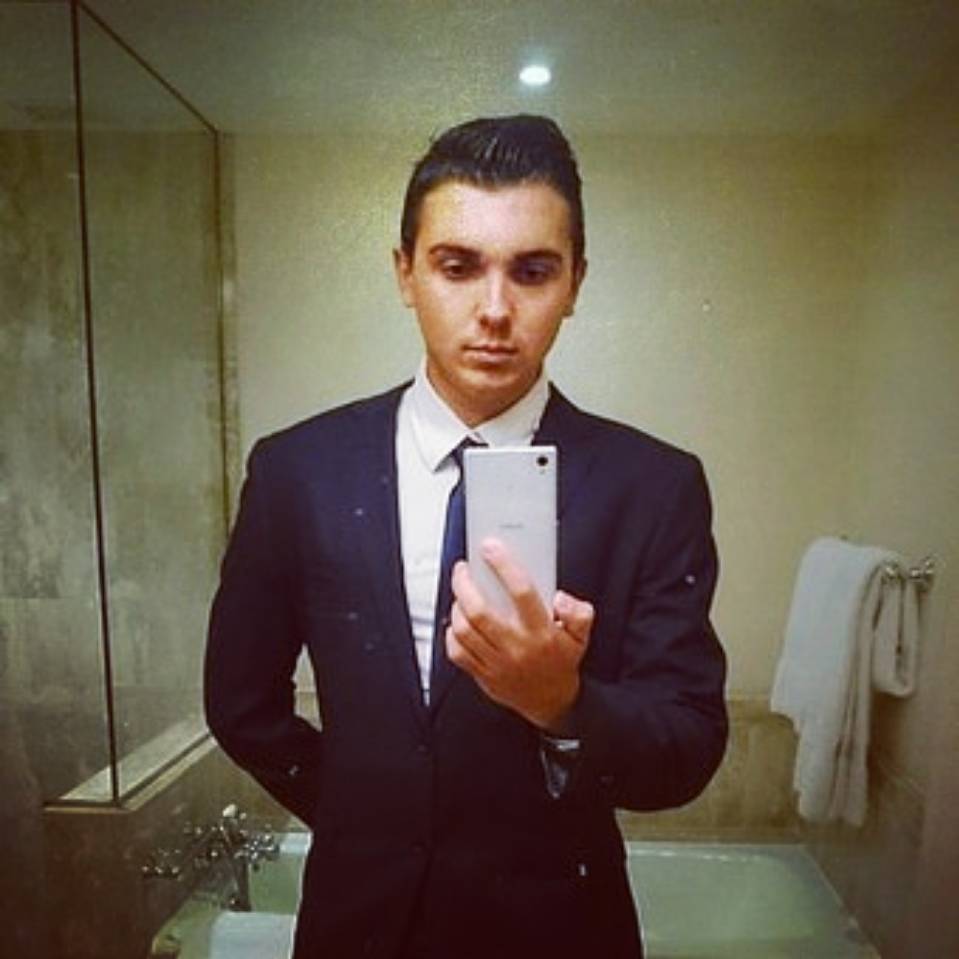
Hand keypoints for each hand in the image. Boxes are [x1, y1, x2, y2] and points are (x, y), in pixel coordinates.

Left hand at [446, 538, 593, 730]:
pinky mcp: (482, 675)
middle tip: (464, 569)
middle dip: (465, 584)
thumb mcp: (581, 635)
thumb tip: (560, 598)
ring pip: (464, 629)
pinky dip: (452, 633)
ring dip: (457, 605)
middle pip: (480, 610)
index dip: (503, 565)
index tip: (490, 547)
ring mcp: (496, 662)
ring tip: (460, 591)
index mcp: (541, 632)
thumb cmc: (562, 661)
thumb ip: (578, 612)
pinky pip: (457, 652)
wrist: (551, 703)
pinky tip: (457, 621)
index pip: (521, 591)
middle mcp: (516, 646)